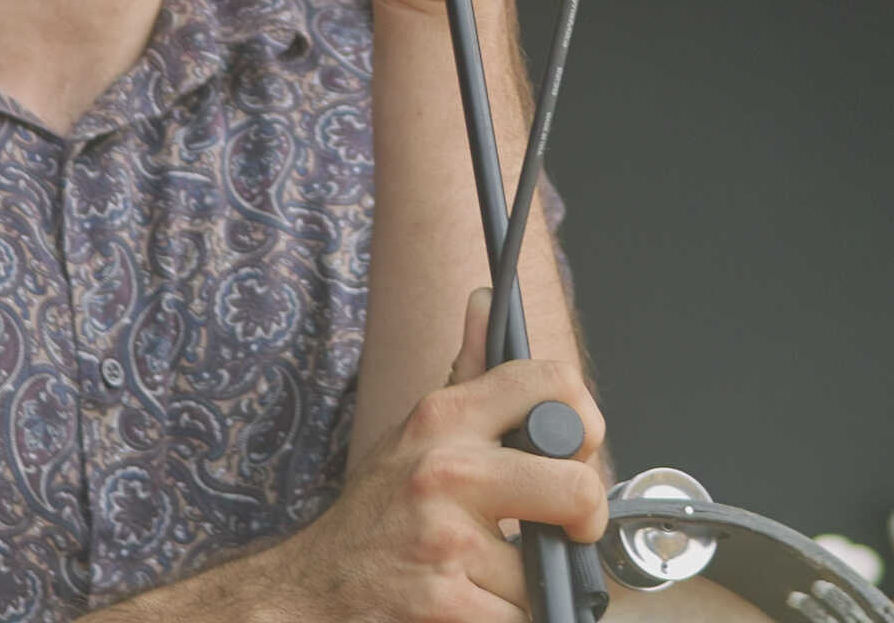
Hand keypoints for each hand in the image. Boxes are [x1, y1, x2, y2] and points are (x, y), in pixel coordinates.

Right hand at [265, 289, 607, 620]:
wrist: (308, 591)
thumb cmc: (375, 513)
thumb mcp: (415, 433)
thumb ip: (466, 372)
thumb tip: (487, 302)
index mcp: (444, 417)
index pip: (551, 383)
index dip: (584, 421)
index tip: (577, 452)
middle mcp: (445, 470)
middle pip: (576, 488)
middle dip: (585, 520)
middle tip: (566, 531)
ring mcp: (444, 540)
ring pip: (546, 571)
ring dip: (526, 586)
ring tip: (485, 575)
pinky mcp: (444, 604)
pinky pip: (521, 618)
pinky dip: (506, 620)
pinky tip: (472, 606)